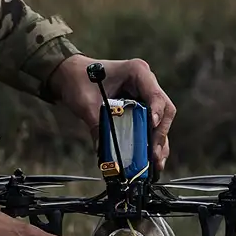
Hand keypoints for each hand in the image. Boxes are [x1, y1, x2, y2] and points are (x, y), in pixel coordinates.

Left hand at [47, 55, 177, 171]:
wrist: (71, 76)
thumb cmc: (79, 80)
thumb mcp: (85, 102)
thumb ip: (96, 124)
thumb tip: (103, 151)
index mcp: (137, 72)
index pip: (155, 95)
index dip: (157, 112)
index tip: (152, 126)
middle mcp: (146, 84)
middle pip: (164, 110)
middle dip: (160, 134)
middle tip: (154, 155)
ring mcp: (145, 96)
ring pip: (162, 121)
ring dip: (159, 142)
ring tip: (156, 163)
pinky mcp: (141, 108)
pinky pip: (151, 126)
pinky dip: (151, 141)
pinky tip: (150, 159)